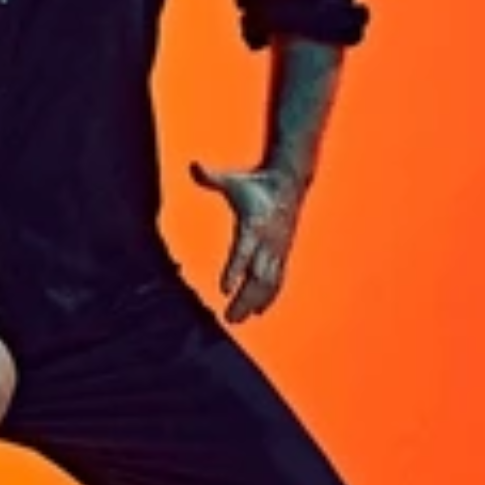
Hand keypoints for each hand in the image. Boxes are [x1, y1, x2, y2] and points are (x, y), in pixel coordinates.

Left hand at [188, 160, 304, 323]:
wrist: (290, 182)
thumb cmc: (257, 184)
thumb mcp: (234, 180)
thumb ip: (212, 177)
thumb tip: (194, 166)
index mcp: (254, 225)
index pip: (243, 253)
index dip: (234, 271)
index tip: (224, 289)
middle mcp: (268, 242)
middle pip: (257, 277)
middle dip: (244, 299)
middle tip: (229, 318)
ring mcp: (277, 249)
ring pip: (268, 283)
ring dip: (254, 302)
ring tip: (238, 319)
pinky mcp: (283, 252)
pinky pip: (277, 279)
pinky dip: (269, 296)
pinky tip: (258, 311)